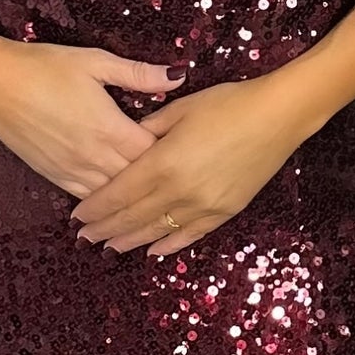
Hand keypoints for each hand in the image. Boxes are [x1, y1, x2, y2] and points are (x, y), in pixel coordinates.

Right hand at [0, 35, 187, 199]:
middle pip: (138, 181)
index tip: (184, 147)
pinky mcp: (54, 177)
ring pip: (114, 196)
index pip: (155, 154)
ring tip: (153, 193)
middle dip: (157, 178)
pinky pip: (88, 198)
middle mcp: (94, 157)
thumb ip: (139, 74)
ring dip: (132, 194)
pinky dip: (105, 200)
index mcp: (110, 128)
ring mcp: (72, 171)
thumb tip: (178, 76)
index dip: (172, 153)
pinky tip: (117, 201)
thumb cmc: (43, 66)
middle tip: (177, 173)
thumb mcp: (95, 62)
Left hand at [67, 75, 306, 256]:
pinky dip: (168, 244)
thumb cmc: (228, 103)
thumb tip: (128, 142)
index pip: (118, 193)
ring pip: (157, 231)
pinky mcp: (224, 211)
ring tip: (109, 248)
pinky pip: (190, 235)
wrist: (277, 116)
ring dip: (130, 241)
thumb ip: (148, 130)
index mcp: (162, 162)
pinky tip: (152, 250)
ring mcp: (203, 205)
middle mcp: (179, 190)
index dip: (95, 207)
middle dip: (105, 229)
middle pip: (132, 217)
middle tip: (84, 238)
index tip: (77, 216)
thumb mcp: (180, 109)